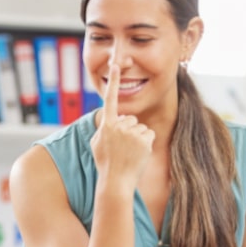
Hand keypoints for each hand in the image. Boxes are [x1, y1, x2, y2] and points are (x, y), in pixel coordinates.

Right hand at [90, 59, 154, 186]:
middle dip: (129, 130)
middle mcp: (119, 126)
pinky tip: (138, 154)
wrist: (116, 181)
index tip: (116, 65)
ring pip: (140, 127)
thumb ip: (103, 128)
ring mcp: (133, 133)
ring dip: (138, 138)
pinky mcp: (145, 139)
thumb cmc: (105, 164)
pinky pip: (149, 134)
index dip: (113, 82)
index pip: (110, 100)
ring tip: (129, 153)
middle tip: (122, 148)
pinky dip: (146, 143)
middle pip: (130, 119)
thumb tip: (112, 119)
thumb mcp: (96, 144)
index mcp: (106, 125)